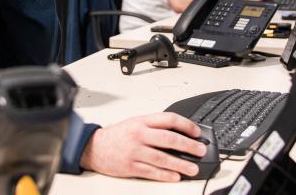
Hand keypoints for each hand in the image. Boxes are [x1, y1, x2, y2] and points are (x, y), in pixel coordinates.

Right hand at [80, 112, 206, 181]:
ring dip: (180, 164)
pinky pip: (152, 172)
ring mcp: (135, 151)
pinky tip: (175, 176)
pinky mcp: (131, 166)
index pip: (168, 119)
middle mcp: (139, 135)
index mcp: (141, 121)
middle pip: (169, 139)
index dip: (186, 125)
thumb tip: (179, 134)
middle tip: (201, 150)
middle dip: (188, 145)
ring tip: (193, 168)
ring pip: (162, 158)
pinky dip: (165, 175)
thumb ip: (154, 126)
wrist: (94, 147)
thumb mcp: (135, 122)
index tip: (196, 132)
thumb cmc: (117, 135)